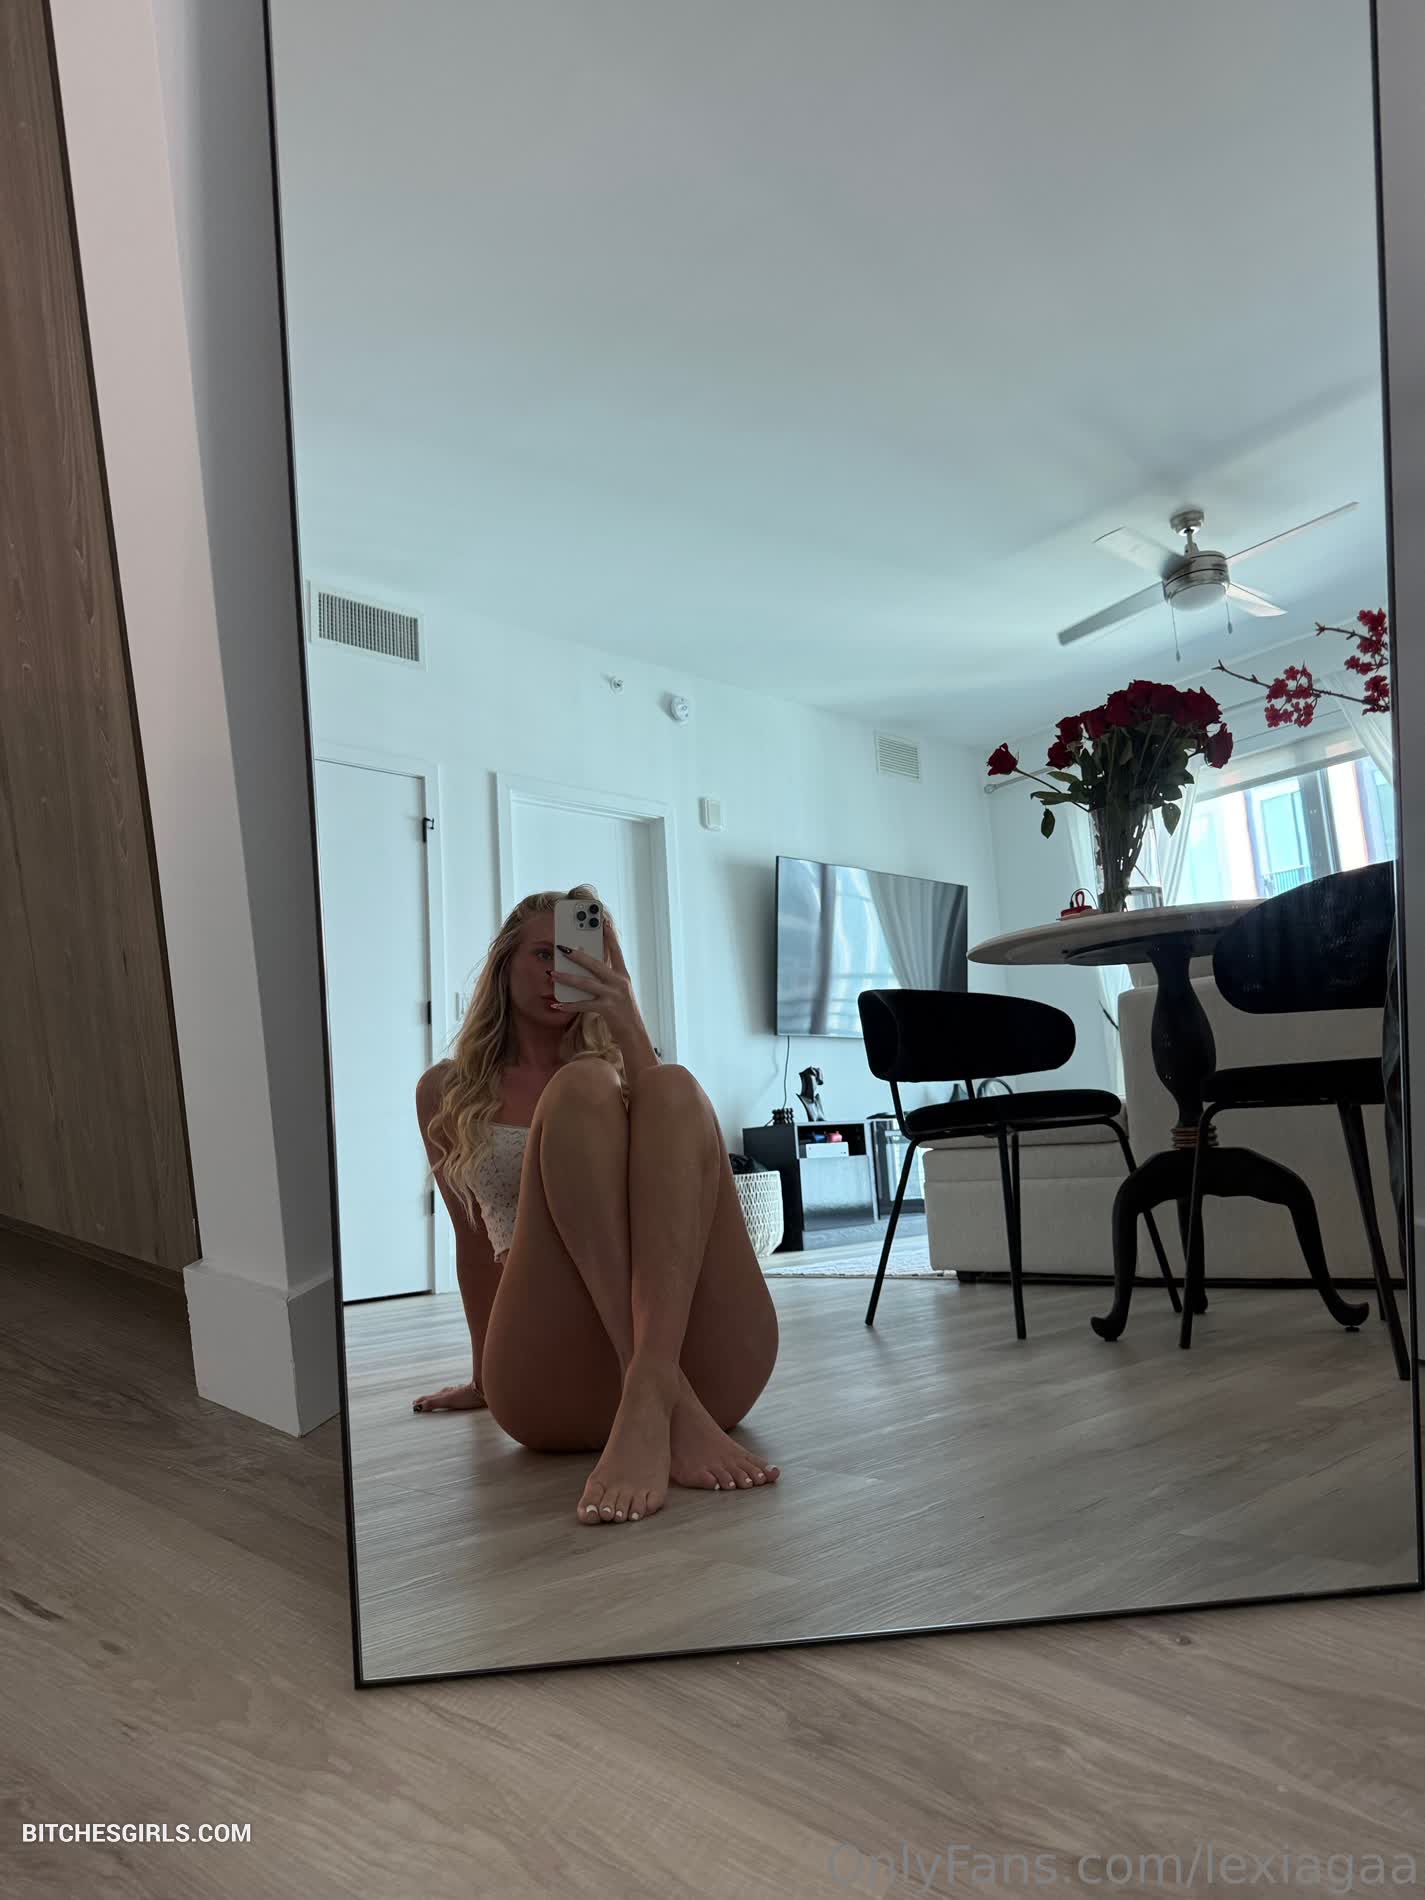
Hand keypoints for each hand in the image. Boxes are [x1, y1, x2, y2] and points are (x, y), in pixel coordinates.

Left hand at [555, 909, 642, 1039]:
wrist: (635, 1034)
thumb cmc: (624, 1013)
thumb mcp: (620, 992)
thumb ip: (607, 980)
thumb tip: (586, 971)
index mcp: (623, 976)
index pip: (616, 951)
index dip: (610, 936)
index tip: (603, 921)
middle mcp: (620, 983)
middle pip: (595, 964)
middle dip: (577, 955)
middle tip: (562, 947)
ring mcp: (614, 995)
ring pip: (586, 983)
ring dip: (566, 978)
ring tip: (552, 973)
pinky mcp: (607, 1009)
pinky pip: (583, 1005)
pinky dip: (568, 1005)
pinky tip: (556, 1003)